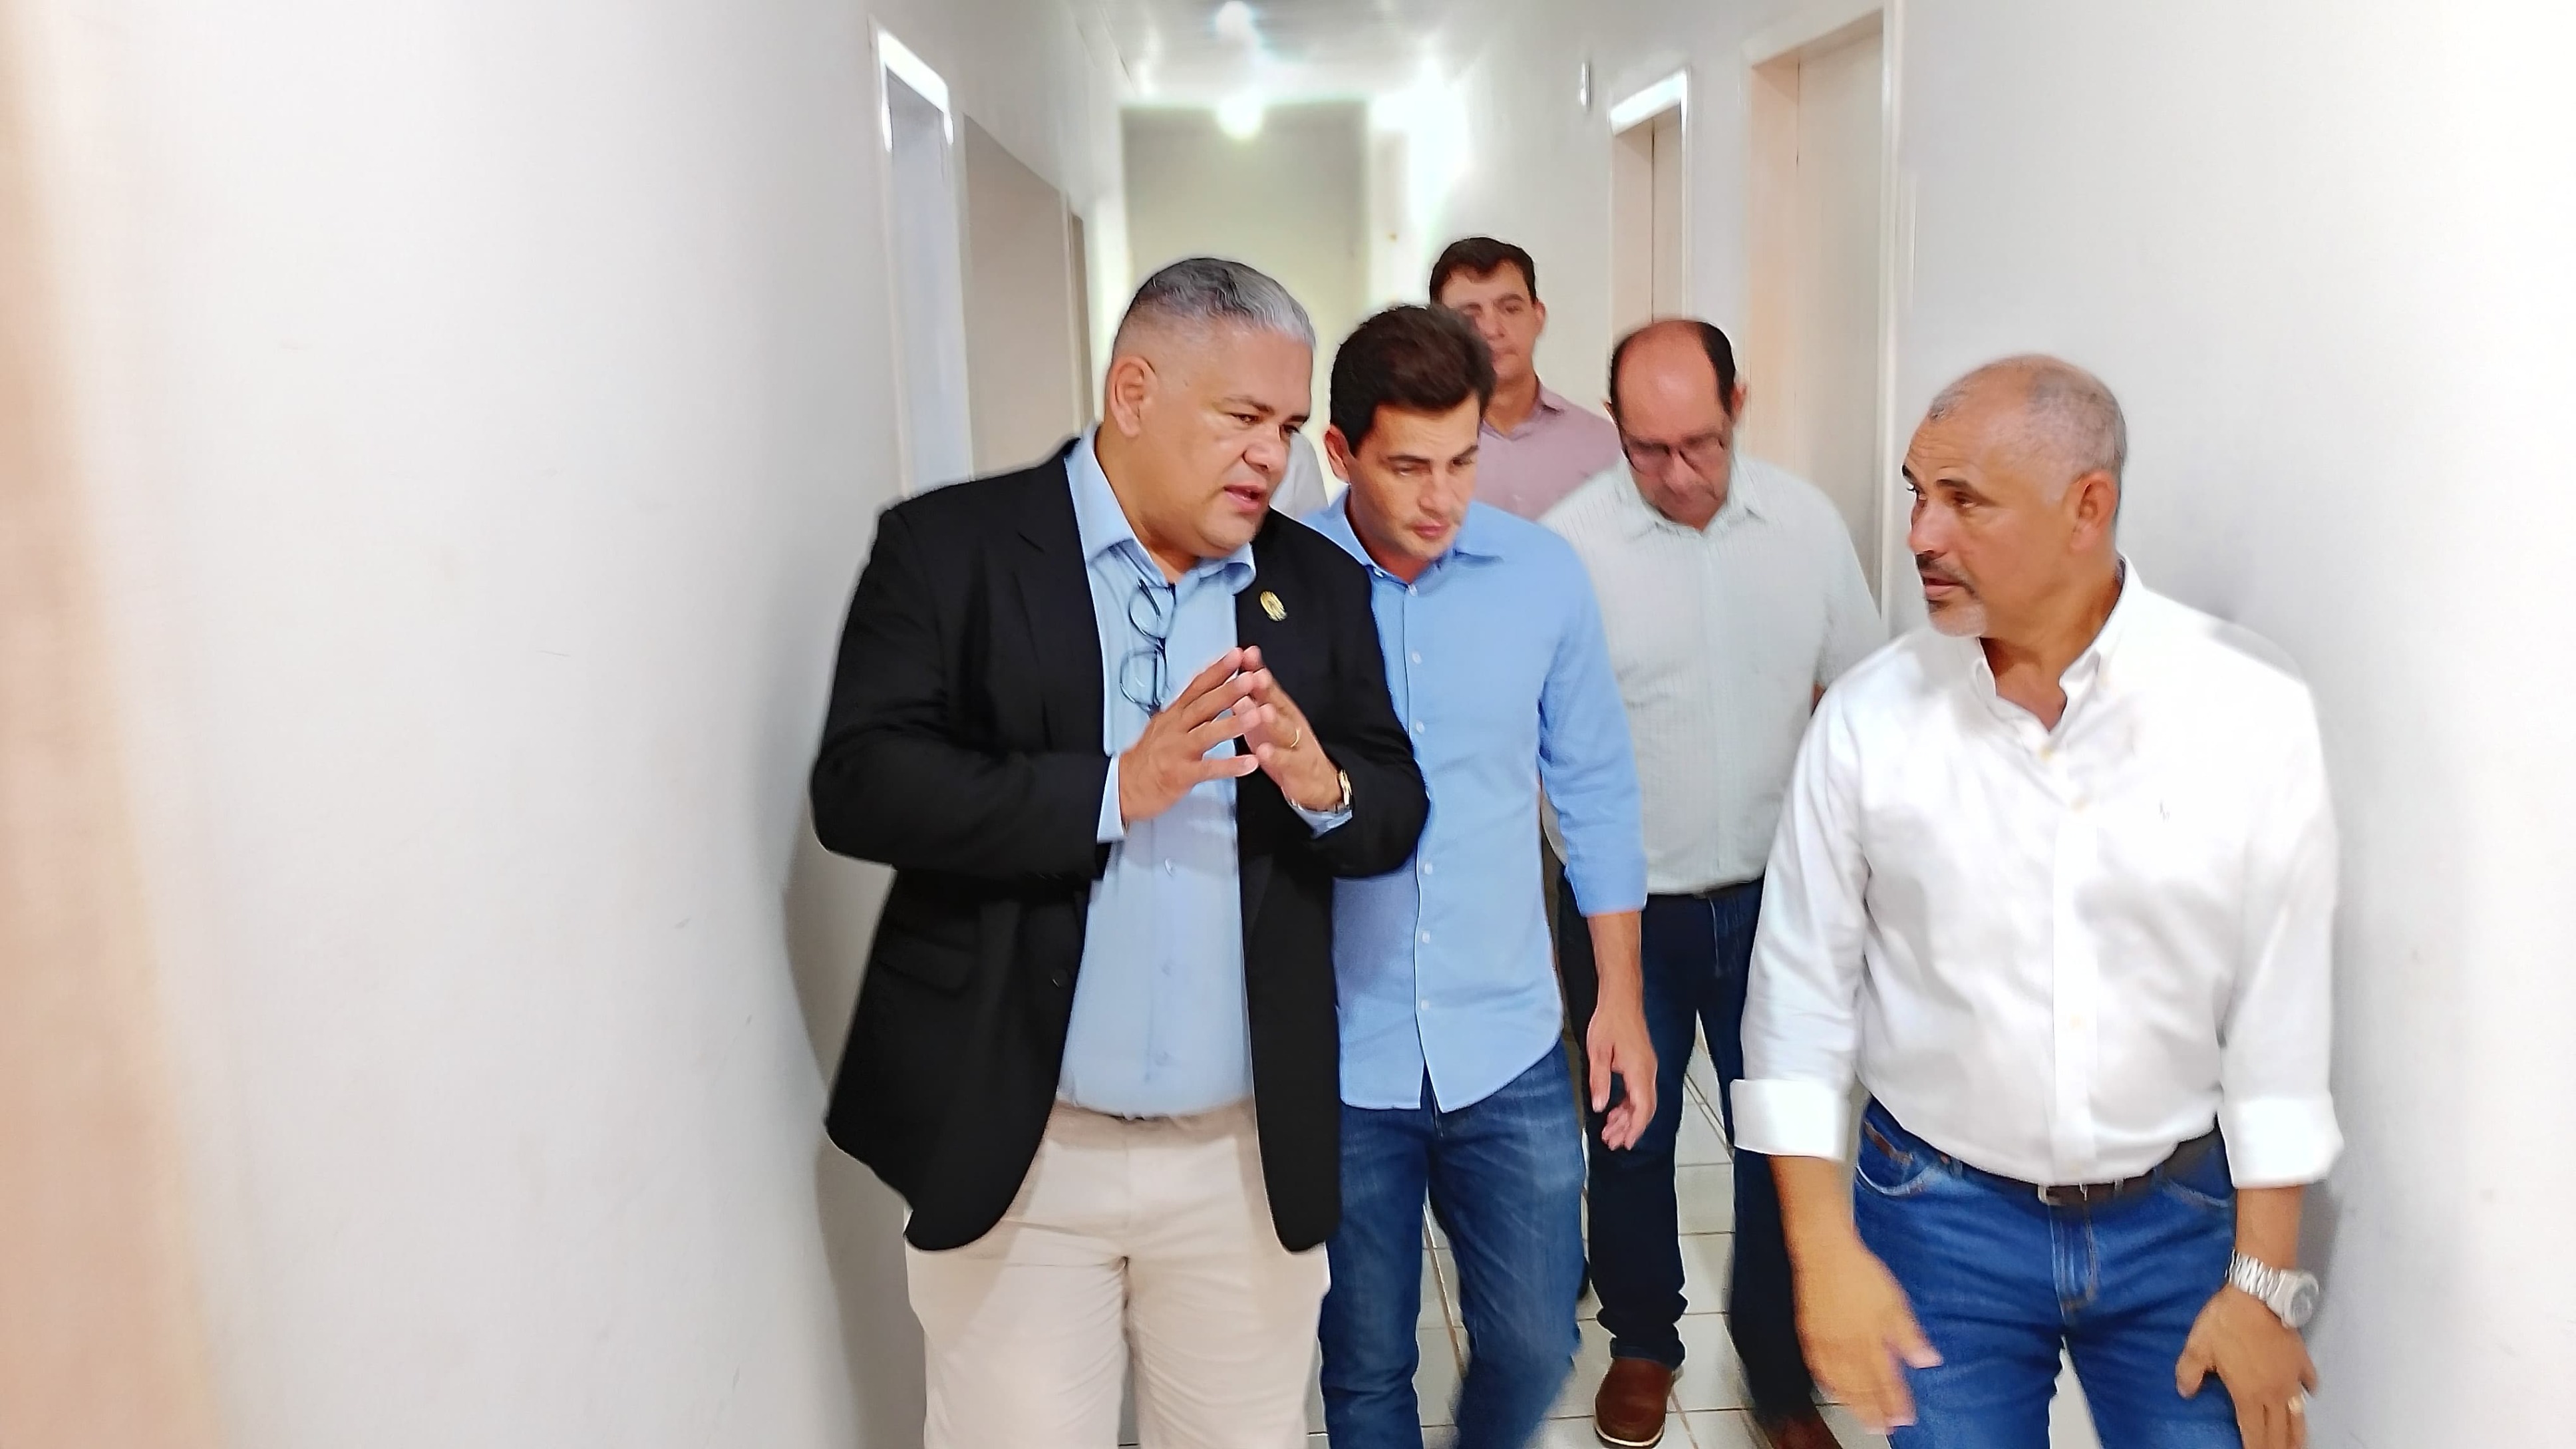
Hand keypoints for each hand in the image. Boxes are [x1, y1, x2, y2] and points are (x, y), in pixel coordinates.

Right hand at [1118, 649, 1261, 824]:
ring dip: (1233, 723)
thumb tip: (1210, 685)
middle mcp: (1176, 728)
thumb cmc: (1148, 756)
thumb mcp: (1165, 724)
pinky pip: (1209, 770)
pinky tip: (1251, 763)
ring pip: (1207, 734)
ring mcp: (1178, 751)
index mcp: (1175, 714)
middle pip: (1204, 705)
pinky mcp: (1180, 774)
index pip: (1198, 686)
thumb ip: (1188, 706)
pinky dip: (1230, 766)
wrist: (1123, 785)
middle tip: (1252, 678)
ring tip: (1257, 715)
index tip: (1237, 654)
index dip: (1217, 669)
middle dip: (1229, 690)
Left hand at [1236, 646, 1343, 812]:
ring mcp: (1297, 744)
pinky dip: (1276, 756)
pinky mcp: (1298, 768)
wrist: (1317, 782)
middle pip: (1278, 703)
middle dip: (1265, 689)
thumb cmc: (1285, 748)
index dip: (1256, 670)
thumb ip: (1253, 699)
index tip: (1245, 653)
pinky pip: (1287, 761)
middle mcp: (1291, 722)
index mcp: (1280, 710)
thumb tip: (1235, 674)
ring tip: (1262, 710)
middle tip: (1253, 675)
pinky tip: (1263, 751)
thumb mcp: (1268, 721)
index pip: (1267, 686)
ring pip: (1285, 729)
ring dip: (1273, 720)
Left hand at [1584, 996, 1656, 1149]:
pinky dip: (1628, 1105)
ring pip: (1642, 1102)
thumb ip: (1600, 1081)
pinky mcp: (1642, 1064)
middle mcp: (1648, 1071)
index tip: (1624, 1142)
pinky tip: (1615, 1111)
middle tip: (1612, 1141)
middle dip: (1629, 1128)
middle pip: (1644, 1109)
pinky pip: (1639, 1092)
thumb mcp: (1598, 1052)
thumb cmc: (1611, 1020)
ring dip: (1627, 1118)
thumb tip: (1600, 1105)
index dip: (1635, 1129)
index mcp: (1640, 1070)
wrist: (1620, 1000)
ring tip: (1610, 1131)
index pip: (1643, 1108)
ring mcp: (1647, 1068)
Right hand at [1793, 1237, 1940, 1432]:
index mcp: (1869, 1340)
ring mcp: (1825, 1343)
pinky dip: (1828, 1384)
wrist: (1823, 1252)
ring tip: (1863, 1420)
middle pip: (1861, 1388)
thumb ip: (1909, 1336)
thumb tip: (1928, 1360)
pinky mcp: (1809, 1334)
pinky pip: (1819, 1368)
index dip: (1896, 1402)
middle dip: (1874, 1411)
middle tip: (1884, 1430)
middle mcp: (1846, 1348)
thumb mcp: (1895, 1302)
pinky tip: (1833, 1389)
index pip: (1886, 1380)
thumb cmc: (1861, 1273)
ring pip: (1840, 1383)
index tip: (1906, 1418)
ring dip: (1853, 1404)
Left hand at [2178, 1287, 2316, 1448]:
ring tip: (2298, 1445)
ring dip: (2298, 1433)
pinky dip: (2308, 1393)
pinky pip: (2308, 1383)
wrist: (2258, 1296)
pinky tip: (2307, 1396)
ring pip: (2299, 1414)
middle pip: (2280, 1430)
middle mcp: (2275, 1393)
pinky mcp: (2301, 1360)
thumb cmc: (2226, 1322)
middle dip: (2279, 1447)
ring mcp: (2292, 1378)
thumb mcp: (2198, 1347)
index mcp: (2249, 1395)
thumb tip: (2184, 1392)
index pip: (2255, 1433)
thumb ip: (2189, 1373)